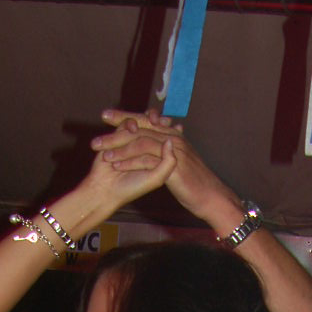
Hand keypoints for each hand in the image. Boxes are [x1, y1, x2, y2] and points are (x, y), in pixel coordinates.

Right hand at [85, 111, 176, 213]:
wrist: (106, 188)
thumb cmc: (132, 187)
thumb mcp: (156, 178)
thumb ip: (168, 162)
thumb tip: (170, 140)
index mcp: (154, 158)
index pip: (166, 139)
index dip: (172, 131)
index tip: (178, 128)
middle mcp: (144, 148)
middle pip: (154, 127)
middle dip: (160, 120)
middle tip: (164, 120)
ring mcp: (131, 142)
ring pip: (141, 123)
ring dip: (145, 119)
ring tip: (151, 119)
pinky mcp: (117, 137)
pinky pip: (125, 124)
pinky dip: (129, 123)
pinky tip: (133, 128)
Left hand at [97, 111, 234, 225]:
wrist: (210, 196)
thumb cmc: (195, 182)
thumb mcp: (180, 161)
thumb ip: (167, 150)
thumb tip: (159, 144)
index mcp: (173, 135)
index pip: (147, 121)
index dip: (127, 116)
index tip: (109, 115)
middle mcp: (173, 138)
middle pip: (142, 126)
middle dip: (120, 122)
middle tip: (102, 118)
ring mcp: (173, 151)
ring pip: (141, 141)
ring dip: (120, 145)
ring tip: (101, 149)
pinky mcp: (172, 166)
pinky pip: (147, 159)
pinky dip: (130, 161)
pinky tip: (116, 164)